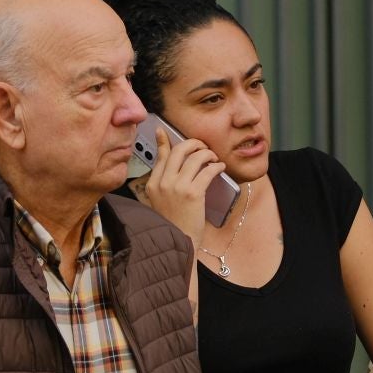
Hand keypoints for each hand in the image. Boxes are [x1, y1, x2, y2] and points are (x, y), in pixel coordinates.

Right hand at [141, 127, 225, 246]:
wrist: (179, 242)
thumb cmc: (173, 224)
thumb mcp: (160, 202)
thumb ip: (163, 184)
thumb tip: (169, 167)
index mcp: (153, 184)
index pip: (160, 156)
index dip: (164, 141)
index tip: (164, 131)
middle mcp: (163, 183)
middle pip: (179, 150)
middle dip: (193, 143)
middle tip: (202, 146)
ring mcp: (177, 187)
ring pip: (195, 157)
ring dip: (208, 154)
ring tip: (214, 158)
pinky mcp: (193, 193)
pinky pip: (208, 170)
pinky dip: (216, 166)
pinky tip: (220, 167)